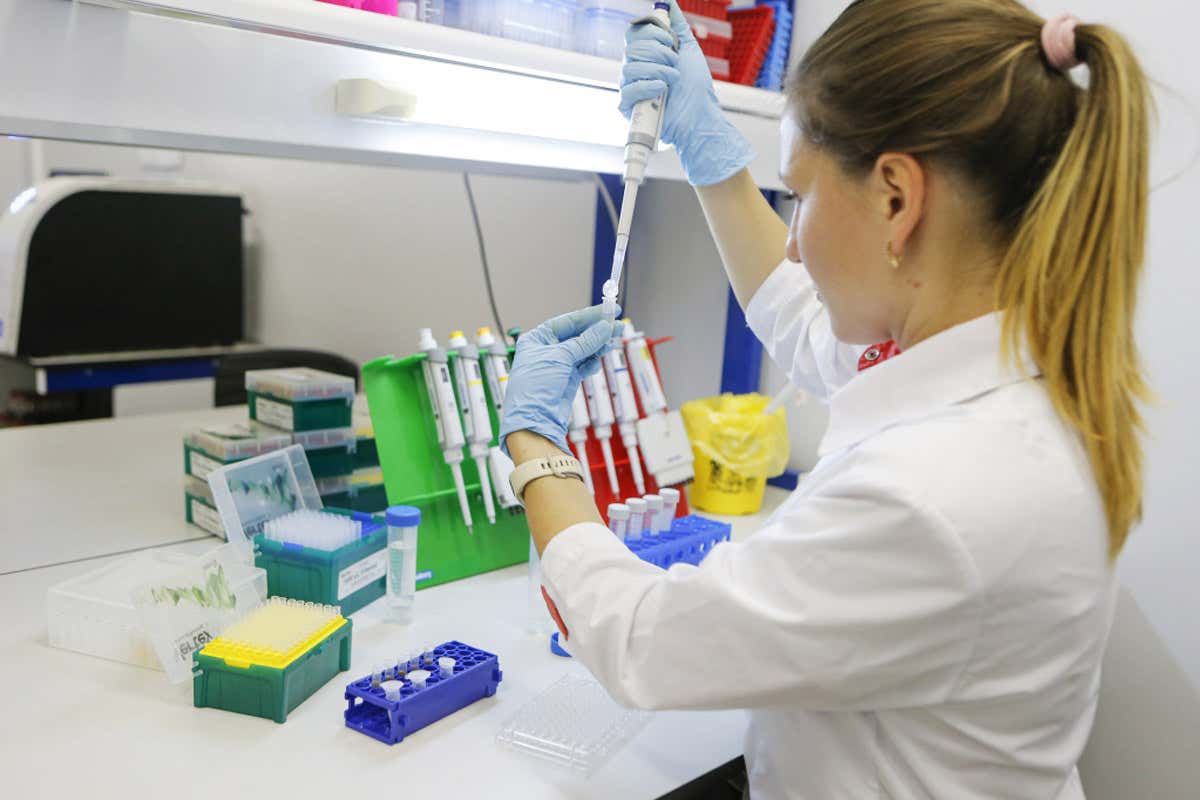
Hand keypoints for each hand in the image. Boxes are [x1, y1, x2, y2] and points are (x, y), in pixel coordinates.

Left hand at [499, 305, 621, 455]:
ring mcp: (557, 365)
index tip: (609, 310)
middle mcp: (547, 350)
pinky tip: (599, 358)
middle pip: (577, 334)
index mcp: (537, 339)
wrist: (534, 420)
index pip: (567, 321)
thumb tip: (603, 327)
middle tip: (618, 326)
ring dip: (598, 346)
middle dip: (597, 330)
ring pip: (583, 350)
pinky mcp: (566, 379)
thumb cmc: (535, 387)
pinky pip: (583, 365)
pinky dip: (592, 361)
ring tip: (613, 341)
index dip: (589, 315)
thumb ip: (584, 342)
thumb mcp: (560, 358)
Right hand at [619, 0, 754, 185]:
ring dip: (658, 69)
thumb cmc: (695, 87)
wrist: (701, 115)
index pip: (634, 35)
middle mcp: (635, 70)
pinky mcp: (629, 107)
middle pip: (632, 48)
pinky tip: (662, 88)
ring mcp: (630, 88)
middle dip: (659, 52)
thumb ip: (677, 25)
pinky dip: (648, 85)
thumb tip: (669, 2)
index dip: (651, 33)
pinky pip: (629, 89)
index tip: (669, 40)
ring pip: (630, 66)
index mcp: (646, 55)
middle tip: (675, 63)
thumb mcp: (689, 49)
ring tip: (673, 78)